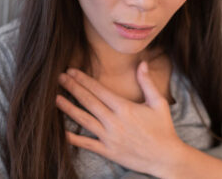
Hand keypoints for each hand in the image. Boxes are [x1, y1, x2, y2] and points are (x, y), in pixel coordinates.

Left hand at [56, 61, 184, 175]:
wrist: (165, 158)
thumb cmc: (163, 128)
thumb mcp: (159, 103)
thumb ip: (147, 82)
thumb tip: (142, 62)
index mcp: (125, 108)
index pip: (99, 90)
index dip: (83, 79)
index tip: (72, 71)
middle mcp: (114, 121)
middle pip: (88, 101)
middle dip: (72, 88)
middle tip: (59, 78)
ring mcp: (109, 137)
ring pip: (84, 120)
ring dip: (68, 108)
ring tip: (55, 98)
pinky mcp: (107, 151)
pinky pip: (86, 144)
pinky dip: (73, 138)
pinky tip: (61, 130)